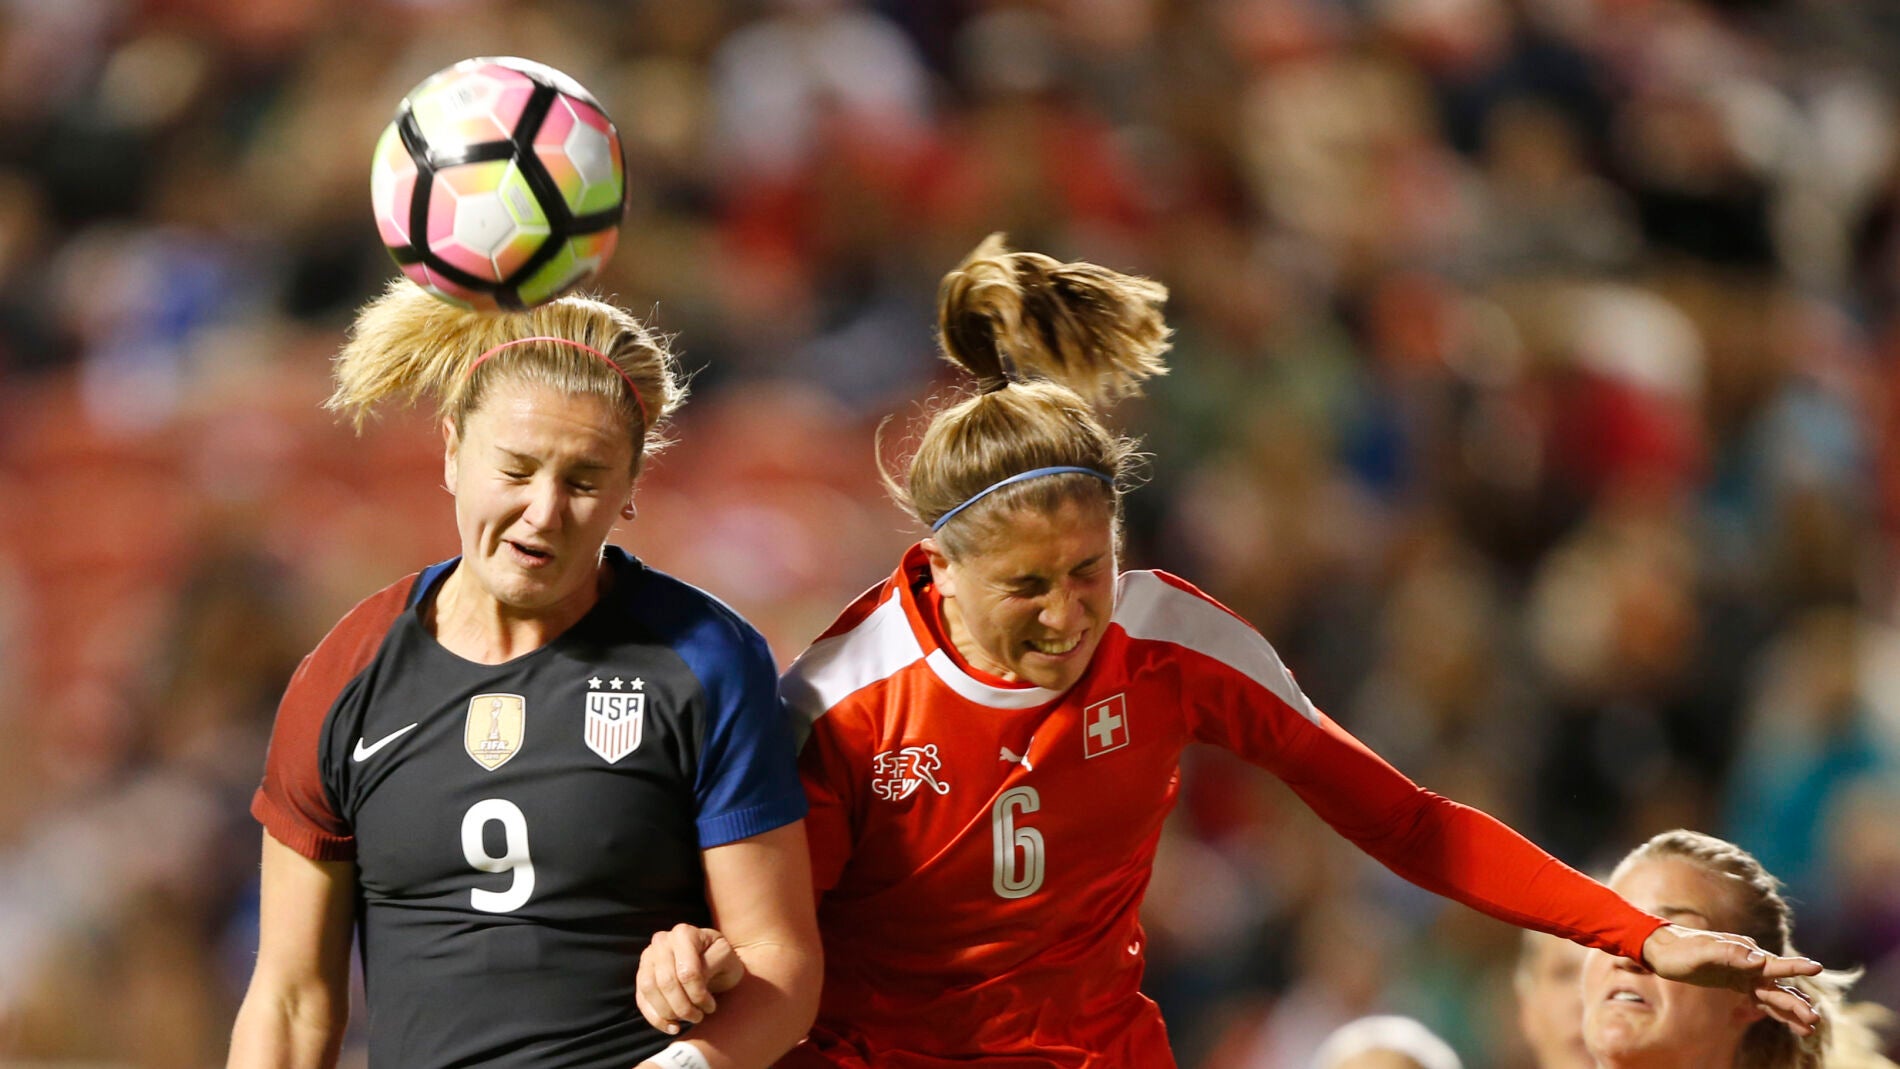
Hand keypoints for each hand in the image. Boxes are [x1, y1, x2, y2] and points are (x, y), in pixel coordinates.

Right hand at [635, 923, 745, 1034]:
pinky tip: (673, 1027)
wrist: (715, 961)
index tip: (711, 1006)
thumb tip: (689, 979)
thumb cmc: (722, 959)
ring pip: (649, 990)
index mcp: (684, 933)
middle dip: (683, 1007)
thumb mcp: (725, 959)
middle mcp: (662, 941)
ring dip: (669, 1013)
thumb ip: (710, 965)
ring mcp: (648, 957)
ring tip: (688, 1020)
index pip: (687, 971)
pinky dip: (655, 1018)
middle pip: (666, 982)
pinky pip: (641, 999)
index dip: (698, 995)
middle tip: (699, 1016)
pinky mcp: (641, 975)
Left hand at [1640, 924, 1824, 1033]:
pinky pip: (1761, 999)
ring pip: (1773, 994)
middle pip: (1778, 985)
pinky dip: (1776, 1010)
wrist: (1662, 950)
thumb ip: (1730, 953)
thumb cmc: (1681, 949)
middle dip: (1795, 1002)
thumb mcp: (1701, 951)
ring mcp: (1744, 973)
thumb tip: (1758, 959)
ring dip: (1791, 1009)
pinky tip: (1792, 1023)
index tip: (1817, 968)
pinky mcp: (1737, 983)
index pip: (1774, 962)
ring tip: (1811, 1027)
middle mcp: (1749, 962)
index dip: (1795, 967)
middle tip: (1814, 1019)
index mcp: (1744, 951)